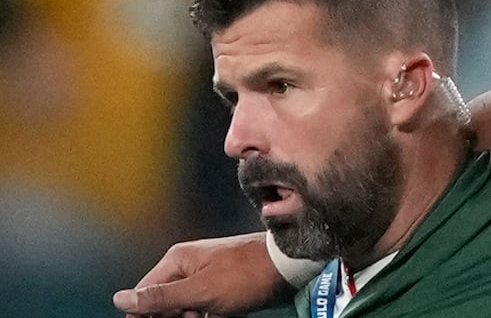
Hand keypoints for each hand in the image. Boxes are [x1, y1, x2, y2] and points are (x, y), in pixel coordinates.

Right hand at [112, 232, 293, 316]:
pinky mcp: (221, 287)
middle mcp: (187, 266)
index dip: (147, 315)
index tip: (177, 317)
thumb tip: (119, 299)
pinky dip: (211, 315)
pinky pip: (204, 309)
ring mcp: (205, 276)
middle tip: (197, 314)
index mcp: (177, 261)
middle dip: (176, 317)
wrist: (290, 267)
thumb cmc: (247, 275)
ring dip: (194, 317)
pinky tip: (224, 314)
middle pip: (163, 304)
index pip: (143, 294)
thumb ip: (160, 297)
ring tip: (214, 313)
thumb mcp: (200, 291)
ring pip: (185, 309)